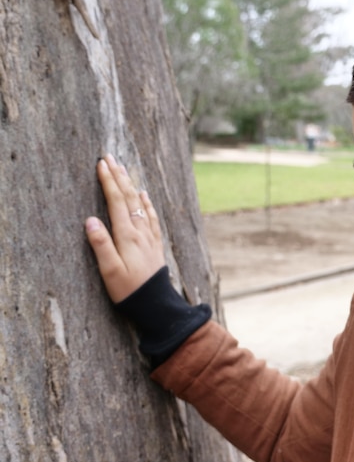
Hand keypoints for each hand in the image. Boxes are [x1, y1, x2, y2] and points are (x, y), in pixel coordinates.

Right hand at [85, 155, 165, 302]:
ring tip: (123, 169)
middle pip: (129, 198)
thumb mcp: (109, 271)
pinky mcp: (154, 244)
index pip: (116, 201)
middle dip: (118, 176)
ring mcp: (149, 237)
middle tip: (109, 157)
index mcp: (127, 235)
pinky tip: (144, 195)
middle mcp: (140, 232)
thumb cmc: (129, 290)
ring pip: (140, 204)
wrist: (156, 304)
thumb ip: (100, 245)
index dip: (108, 181)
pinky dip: (146, 203)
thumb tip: (90, 220)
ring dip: (131, 185)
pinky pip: (151, 217)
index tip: (101, 163)